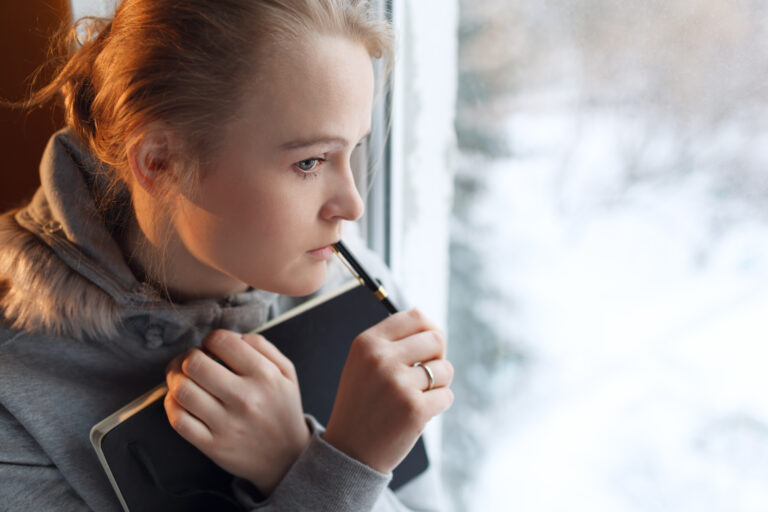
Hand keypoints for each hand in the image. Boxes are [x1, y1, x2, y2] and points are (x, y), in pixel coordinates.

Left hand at [164, 330, 309, 493]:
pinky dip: (171, 405)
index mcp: (264, 375)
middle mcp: (244, 398)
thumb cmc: (282, 409)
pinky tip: (180, 400)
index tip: (212, 347)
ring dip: (175, 378)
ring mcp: (226, 424)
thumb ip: (262, 346)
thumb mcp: (286, 372)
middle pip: (194, 363)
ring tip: (182, 378)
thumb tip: (231, 336)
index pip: (221, 341)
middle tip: (191, 362)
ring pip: (182, 390)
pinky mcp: (212, 445)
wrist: (287, 457)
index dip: (211, 339)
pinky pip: (178, 420)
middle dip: (187, 357)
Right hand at [323, 309, 453, 472]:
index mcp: (367, 343)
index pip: (415, 316)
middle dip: (437, 357)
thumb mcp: (363, 364)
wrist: (349, 451)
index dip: (429, 329)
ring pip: (445, 369)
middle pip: (436, 339)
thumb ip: (391, 341)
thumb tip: (425, 318)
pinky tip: (417, 414)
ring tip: (416, 397)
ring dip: (438, 384)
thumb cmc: (362, 404)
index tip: (427, 347)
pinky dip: (438, 405)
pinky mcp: (414, 409)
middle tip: (424, 375)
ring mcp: (398, 384)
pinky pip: (446, 395)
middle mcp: (381, 359)